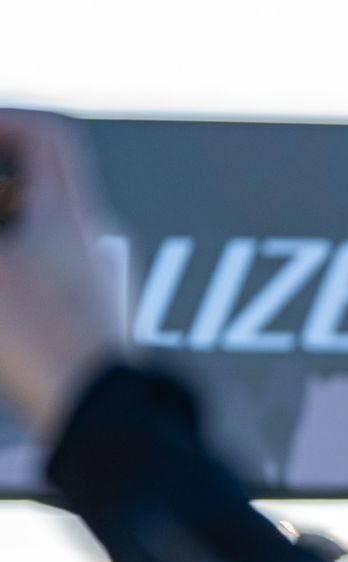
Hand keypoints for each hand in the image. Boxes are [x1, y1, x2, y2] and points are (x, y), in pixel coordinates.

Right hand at [0, 111, 125, 442]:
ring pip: (40, 229)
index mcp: (72, 216)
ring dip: (6, 223)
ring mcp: (95, 281)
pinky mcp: (87, 318)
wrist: (99, 415)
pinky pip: (46, 270)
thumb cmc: (42, 341)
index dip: (5, 122)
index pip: (50, 137)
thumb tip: (2, 247)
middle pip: (42, 182)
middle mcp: (93, 242)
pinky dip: (13, 263)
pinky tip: (3, 293)